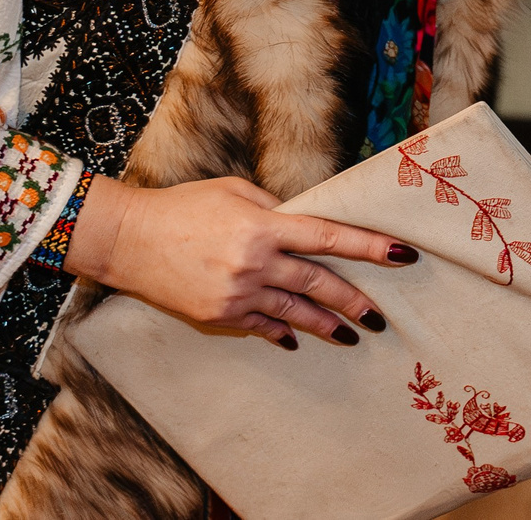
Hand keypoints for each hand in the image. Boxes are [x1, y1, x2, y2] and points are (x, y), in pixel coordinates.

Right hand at [67, 175, 417, 349]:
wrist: (128, 239)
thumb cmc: (184, 206)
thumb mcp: (235, 191)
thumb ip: (275, 210)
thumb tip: (304, 225)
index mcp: (263, 225)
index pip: (329, 237)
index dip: (369, 247)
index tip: (402, 255)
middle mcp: (255, 262)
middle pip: (318, 283)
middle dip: (354, 299)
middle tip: (380, 315)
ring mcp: (236, 293)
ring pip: (294, 312)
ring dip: (325, 324)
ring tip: (352, 334)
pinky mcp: (217, 314)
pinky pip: (260, 326)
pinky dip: (280, 331)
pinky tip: (296, 339)